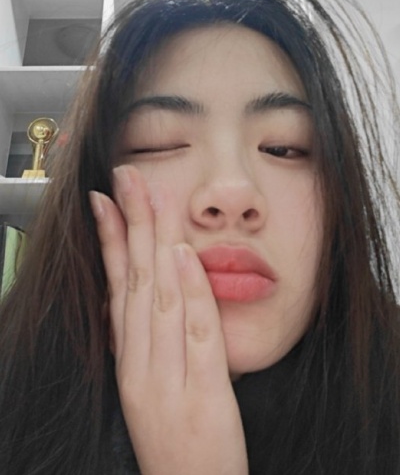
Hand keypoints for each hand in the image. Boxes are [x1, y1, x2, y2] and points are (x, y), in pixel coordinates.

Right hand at [90, 165, 247, 474]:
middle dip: (130, 226)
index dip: (110, 242)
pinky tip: (182, 255)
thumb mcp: (150, 384)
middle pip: (134, 281)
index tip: (105, 202)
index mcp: (129, 360)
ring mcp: (167, 380)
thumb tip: (148, 291)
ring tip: (150, 199)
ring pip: (158, 299)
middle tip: (127, 180)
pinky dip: (188, 291)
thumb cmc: (175, 437)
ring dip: (153, 244)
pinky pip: (196, 333)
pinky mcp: (202, 396)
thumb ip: (148, 339)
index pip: (116, 288)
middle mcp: (140, 365)